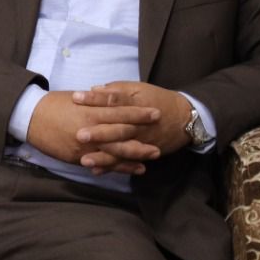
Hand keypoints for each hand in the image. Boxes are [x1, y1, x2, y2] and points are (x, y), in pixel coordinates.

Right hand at [26, 89, 162, 175]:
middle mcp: (91, 128)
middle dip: (143, 135)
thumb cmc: (52, 104)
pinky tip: (134, 169)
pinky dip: (120, 167)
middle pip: (123, 133)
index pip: (121, 111)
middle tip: (161, 137)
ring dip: (136, 154)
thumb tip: (110, 101)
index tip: (155, 112)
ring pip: (116, 151)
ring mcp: (86, 144)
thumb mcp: (76, 98)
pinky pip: (103, 163)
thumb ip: (95, 103)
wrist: (30, 117)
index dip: (139, 113)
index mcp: (91, 110)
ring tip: (153, 155)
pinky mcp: (79, 156)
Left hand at [75, 81, 193, 172]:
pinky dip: (113, 167)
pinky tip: (96, 170)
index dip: (95, 99)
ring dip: (103, 156)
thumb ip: (116, 89)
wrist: (183, 118)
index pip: (113, 99)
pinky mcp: (144, 152)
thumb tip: (94, 88)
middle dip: (99, 133)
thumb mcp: (138, 89)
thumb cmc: (156, 99)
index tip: (75, 98)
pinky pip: (127, 161)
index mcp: (134, 102)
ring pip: (121, 149)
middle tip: (79, 135)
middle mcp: (137, 123)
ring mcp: (141, 140)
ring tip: (84, 160)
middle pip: (117, 127)